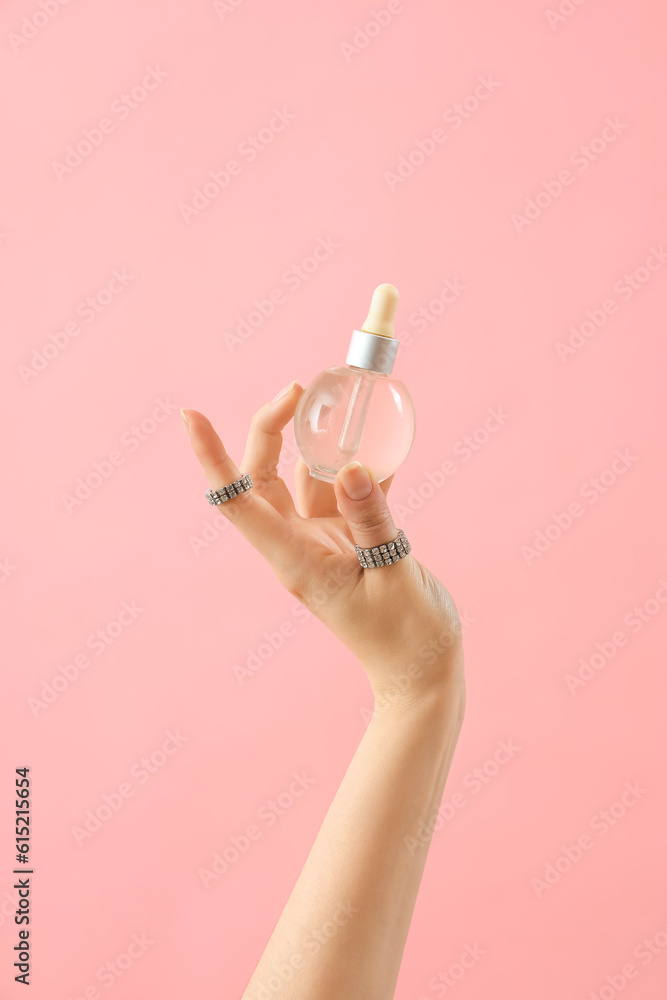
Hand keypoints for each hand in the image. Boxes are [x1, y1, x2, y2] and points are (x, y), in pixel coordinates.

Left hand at [181, 382, 464, 707]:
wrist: (421, 673)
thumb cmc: (407, 636)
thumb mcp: (393, 574)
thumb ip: (372, 520)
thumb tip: (351, 467)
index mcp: (295, 559)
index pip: (237, 500)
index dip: (210, 456)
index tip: (190, 413)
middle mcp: (300, 545)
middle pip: (265, 477)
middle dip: (274, 428)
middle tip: (302, 388)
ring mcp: (324, 543)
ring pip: (308, 479)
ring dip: (321, 442)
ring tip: (346, 402)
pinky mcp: (351, 542)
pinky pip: (346, 494)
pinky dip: (360, 469)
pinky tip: (381, 442)